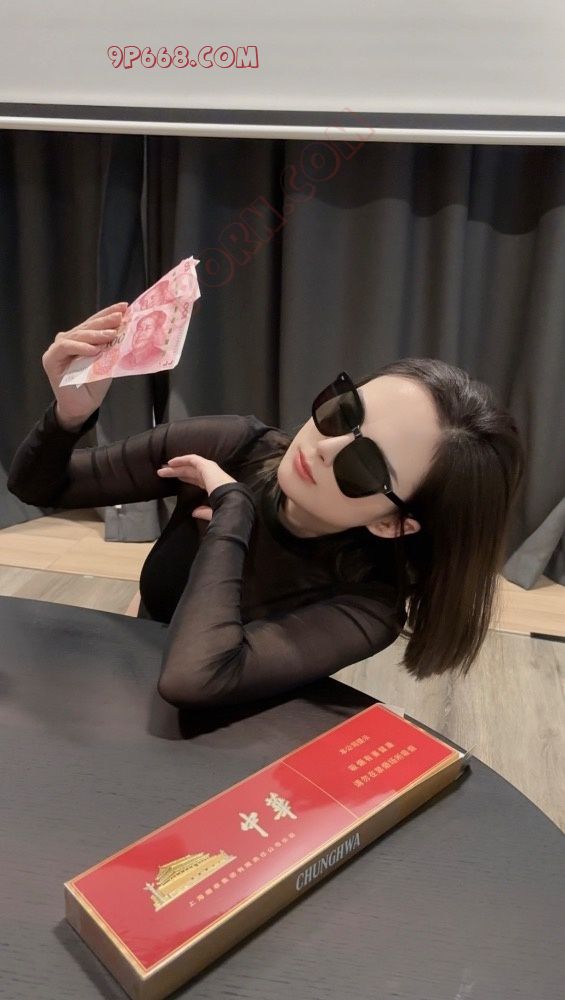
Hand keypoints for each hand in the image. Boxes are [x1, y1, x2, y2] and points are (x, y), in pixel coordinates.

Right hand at [42, 302, 128, 428]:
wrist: (83, 406)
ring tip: (110, 334)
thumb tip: (124, 328)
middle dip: (104, 321)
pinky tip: (94, 349)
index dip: (107, 314)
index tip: (123, 307)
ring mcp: (58, 348)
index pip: (94, 322)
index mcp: (81, 338)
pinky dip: (81, 347)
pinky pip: (66, 347)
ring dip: (95, 334)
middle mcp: (68, 339)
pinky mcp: (51, 358)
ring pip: (77, 335)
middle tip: (119, 318)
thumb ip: (110, 346)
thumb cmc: (94, 385)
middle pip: (87, 326)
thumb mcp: (107, 362)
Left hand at [157, 453, 237, 521]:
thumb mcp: (214, 513)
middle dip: (177, 471)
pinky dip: (182, 459)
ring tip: (162, 467)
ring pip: (190, 465)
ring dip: (176, 466)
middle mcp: (212, 476)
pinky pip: (192, 459)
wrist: (234, 501)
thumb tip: (194, 513)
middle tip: (163, 472)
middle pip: (191, 472)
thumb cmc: (227, 508)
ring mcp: (210, 470)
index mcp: (214, 486)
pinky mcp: (207, 465)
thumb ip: (204, 512)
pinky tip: (171, 462)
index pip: (197, 480)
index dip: (185, 478)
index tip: (175, 479)